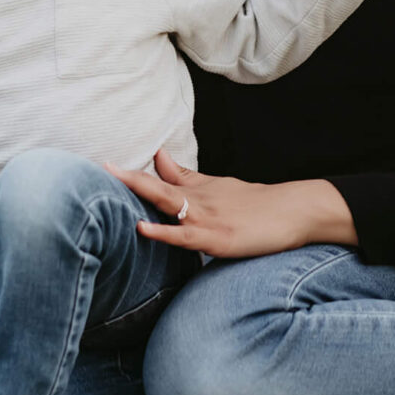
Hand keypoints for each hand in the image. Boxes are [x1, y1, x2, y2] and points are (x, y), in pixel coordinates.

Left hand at [107, 149, 357, 257]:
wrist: (295, 211)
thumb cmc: (254, 203)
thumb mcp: (215, 186)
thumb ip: (184, 175)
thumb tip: (157, 156)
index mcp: (193, 190)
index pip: (154, 180)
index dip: (127, 175)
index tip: (99, 167)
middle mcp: (196, 201)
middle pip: (155, 186)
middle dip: (126, 179)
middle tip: (99, 167)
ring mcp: (206, 219)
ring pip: (167, 204)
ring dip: (140, 194)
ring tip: (113, 183)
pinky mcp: (217, 238)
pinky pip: (184, 236)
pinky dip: (162, 231)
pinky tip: (142, 227)